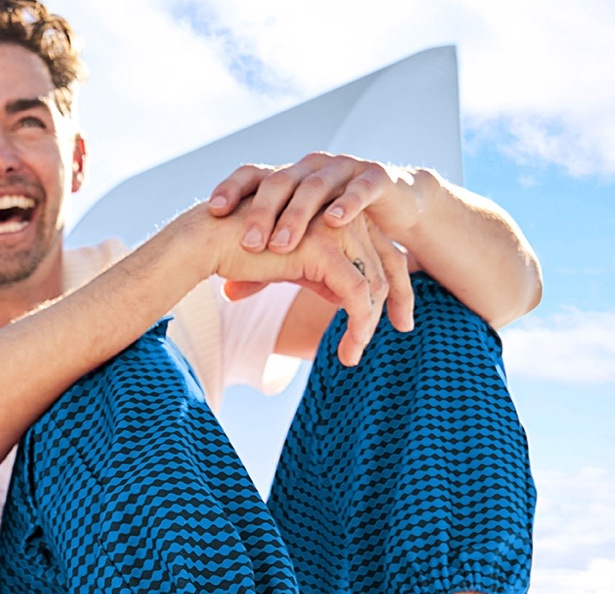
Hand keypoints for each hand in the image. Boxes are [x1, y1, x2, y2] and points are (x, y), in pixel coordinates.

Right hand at [206, 205, 412, 365]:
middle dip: (398, 301)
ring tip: (352, 354)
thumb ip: (322, 275)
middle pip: (390, 263)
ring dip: (368, 325)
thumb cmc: (240, 252)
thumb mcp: (291, 265)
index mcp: (340, 218)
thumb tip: (346, 299)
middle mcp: (344, 218)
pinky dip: (359, 326)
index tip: (399, 317)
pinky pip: (357, 294)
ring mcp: (336, 231)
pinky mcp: (324, 250)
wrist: (209, 240)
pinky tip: (349, 350)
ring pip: (373, 284)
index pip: (384, 251)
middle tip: (405, 329)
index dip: (396, 285)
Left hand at [208, 152, 422, 252]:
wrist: (392, 207)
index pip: (251, 176)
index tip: (213, 210)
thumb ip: (265, 268)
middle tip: (248, 244)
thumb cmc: (334, 229)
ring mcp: (343, 169)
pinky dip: (348, 202)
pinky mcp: (376, 178)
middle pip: (279, 182)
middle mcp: (310, 168)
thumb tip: (228, 293)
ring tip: (282, 244)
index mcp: (286, 179)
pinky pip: (361, 187)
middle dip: (261, 213)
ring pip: (315, 185)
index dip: (232, 189)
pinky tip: (334, 221)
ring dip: (297, 215)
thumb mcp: (297, 251)